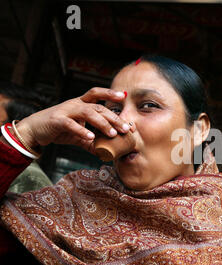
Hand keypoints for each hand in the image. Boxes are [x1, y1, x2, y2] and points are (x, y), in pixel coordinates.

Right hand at [15, 88, 130, 152]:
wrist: (34, 130)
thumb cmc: (58, 129)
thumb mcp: (78, 135)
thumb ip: (91, 142)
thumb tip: (105, 153)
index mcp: (80, 103)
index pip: (96, 94)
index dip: (109, 93)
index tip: (124, 96)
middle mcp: (74, 104)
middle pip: (97, 107)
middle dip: (113, 117)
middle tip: (125, 128)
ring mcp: (65, 111)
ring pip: (87, 113)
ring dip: (102, 123)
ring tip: (112, 134)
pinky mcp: (56, 120)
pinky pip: (71, 124)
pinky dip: (82, 130)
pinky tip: (91, 137)